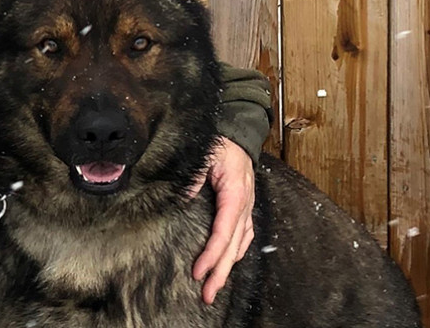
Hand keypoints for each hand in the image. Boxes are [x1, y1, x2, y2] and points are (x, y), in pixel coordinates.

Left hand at [188, 136, 255, 304]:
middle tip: (207, 295)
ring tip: (215, 286)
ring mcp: (246, 207)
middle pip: (233, 246)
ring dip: (228, 267)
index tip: (198, 273)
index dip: (212, 254)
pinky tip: (228, 263)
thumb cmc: (220, 144)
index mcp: (235, 193)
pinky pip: (243, 235)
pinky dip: (236, 252)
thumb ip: (194, 177)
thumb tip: (182, 197)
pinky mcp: (243, 207)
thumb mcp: (204, 156)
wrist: (237, 134)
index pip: (224, 231)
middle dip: (220, 272)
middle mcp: (244, 204)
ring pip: (239, 244)